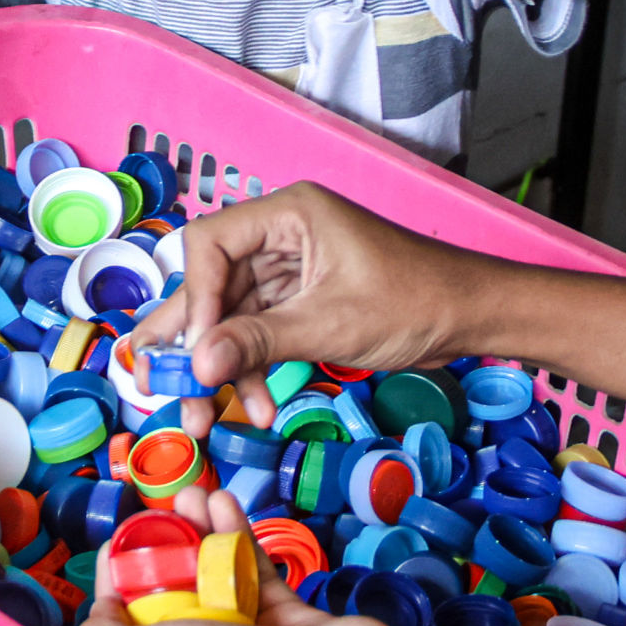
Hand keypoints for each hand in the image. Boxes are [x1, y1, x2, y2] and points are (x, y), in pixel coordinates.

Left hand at [74, 486, 408, 625]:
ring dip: (200, 530)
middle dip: (162, 548)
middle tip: (161, 508)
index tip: (117, 546)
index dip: (118, 587)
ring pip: (213, 576)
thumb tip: (100, 612)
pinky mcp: (287, 617)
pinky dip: (237, 534)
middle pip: (171, 596)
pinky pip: (254, 568)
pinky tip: (224, 500)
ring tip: (194, 491)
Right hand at [125, 182, 480, 435]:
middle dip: (189, 338)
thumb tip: (198, 364)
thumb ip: (259, 341)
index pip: (210, 245)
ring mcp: (291, 267)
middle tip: (153, 380)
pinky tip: (254, 402)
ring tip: (201, 411)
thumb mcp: (331, 324)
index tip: (196, 351)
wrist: (472, 317)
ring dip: (222, 363)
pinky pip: (259, 329)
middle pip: (213, 282)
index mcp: (289, 214)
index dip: (195, 299)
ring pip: (232, 313)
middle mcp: (282, 234)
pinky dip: (253, 366)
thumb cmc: (415, 301)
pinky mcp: (303, 298)